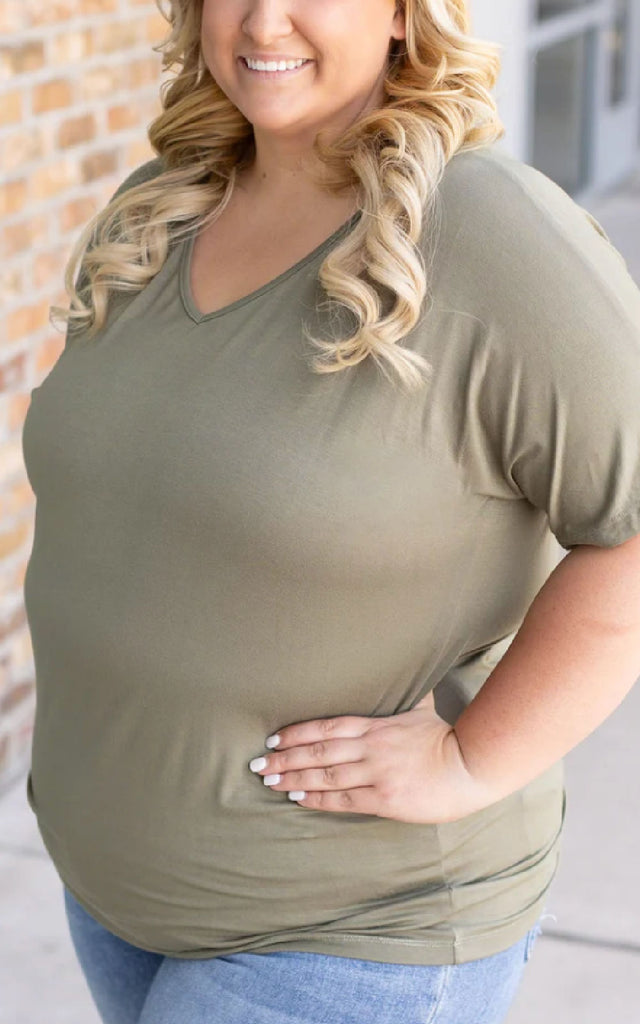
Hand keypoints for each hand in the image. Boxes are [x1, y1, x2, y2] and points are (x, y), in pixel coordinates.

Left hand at [248, 692, 493, 823]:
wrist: (470, 767)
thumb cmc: (445, 737)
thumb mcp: (420, 709)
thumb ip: (402, 695)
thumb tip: (399, 671)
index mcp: (376, 726)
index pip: (326, 727)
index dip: (297, 732)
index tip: (274, 739)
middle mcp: (370, 749)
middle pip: (318, 751)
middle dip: (284, 757)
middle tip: (257, 763)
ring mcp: (376, 774)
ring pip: (325, 775)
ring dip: (293, 777)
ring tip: (269, 781)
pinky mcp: (385, 799)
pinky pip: (343, 800)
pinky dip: (317, 798)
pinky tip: (297, 797)